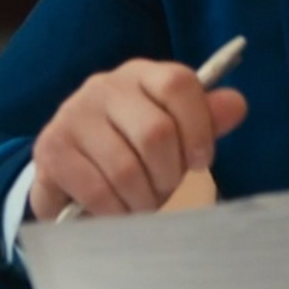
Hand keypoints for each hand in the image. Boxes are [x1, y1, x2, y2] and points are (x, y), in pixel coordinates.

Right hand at [29, 58, 247, 218]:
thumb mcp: (174, 130)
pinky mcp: (51, 150)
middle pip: (156, 132)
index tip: (203, 162)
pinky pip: (97, 191)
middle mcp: (104, 87)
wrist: (70, 169)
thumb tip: (237, 105)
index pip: (178, 84)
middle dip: (170, 175)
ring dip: (144, 200)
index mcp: (141, 75)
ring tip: (145, 205)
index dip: (199, 127)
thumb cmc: (133, 149)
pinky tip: (120, 213)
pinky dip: (117, 212)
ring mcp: (72, 116)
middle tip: (168, 190)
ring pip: (125, 169)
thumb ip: (206, 119)